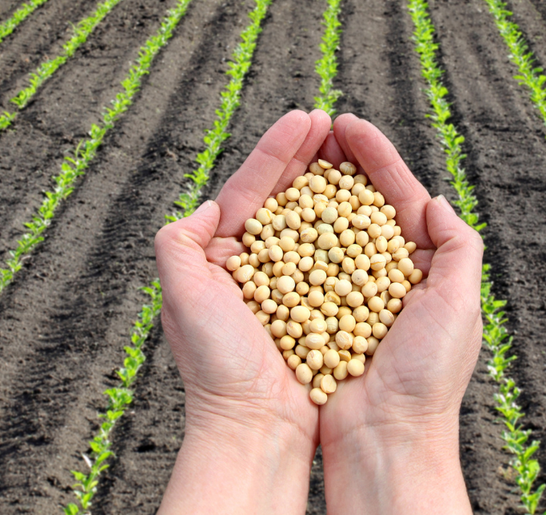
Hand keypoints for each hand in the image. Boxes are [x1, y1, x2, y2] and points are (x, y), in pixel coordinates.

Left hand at [154, 109, 330, 513]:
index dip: (277, 151)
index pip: (251, 190)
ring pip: (313, 220)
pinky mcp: (321, 305)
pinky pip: (337, 257)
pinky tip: (367, 204)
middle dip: (306, 156)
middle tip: (331, 121)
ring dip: (331, 183)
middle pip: (284, 197)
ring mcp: (290, 284)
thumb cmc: (216, 366)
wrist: (255, 428)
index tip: (305, 118)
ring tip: (351, 149)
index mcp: (221, 258)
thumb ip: (178, 242)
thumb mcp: (181, 296)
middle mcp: (256, 266)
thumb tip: (206, 207)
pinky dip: (351, 227)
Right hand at [316, 115, 483, 514]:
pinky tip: (272, 206)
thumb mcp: (460, 304)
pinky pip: (297, 262)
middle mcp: (381, 273)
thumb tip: (433, 199)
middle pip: (358, 201)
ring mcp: (344, 289)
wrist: (384, 438)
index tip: (347, 123)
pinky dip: (286, 231)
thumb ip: (457, 246)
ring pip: (324, 225)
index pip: (397, 195)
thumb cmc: (427, 377)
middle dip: (339, 161)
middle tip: (316, 125)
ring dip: (310, 185)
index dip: (375, 156)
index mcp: (421, 266)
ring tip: (294, 152)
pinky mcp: (311, 310)